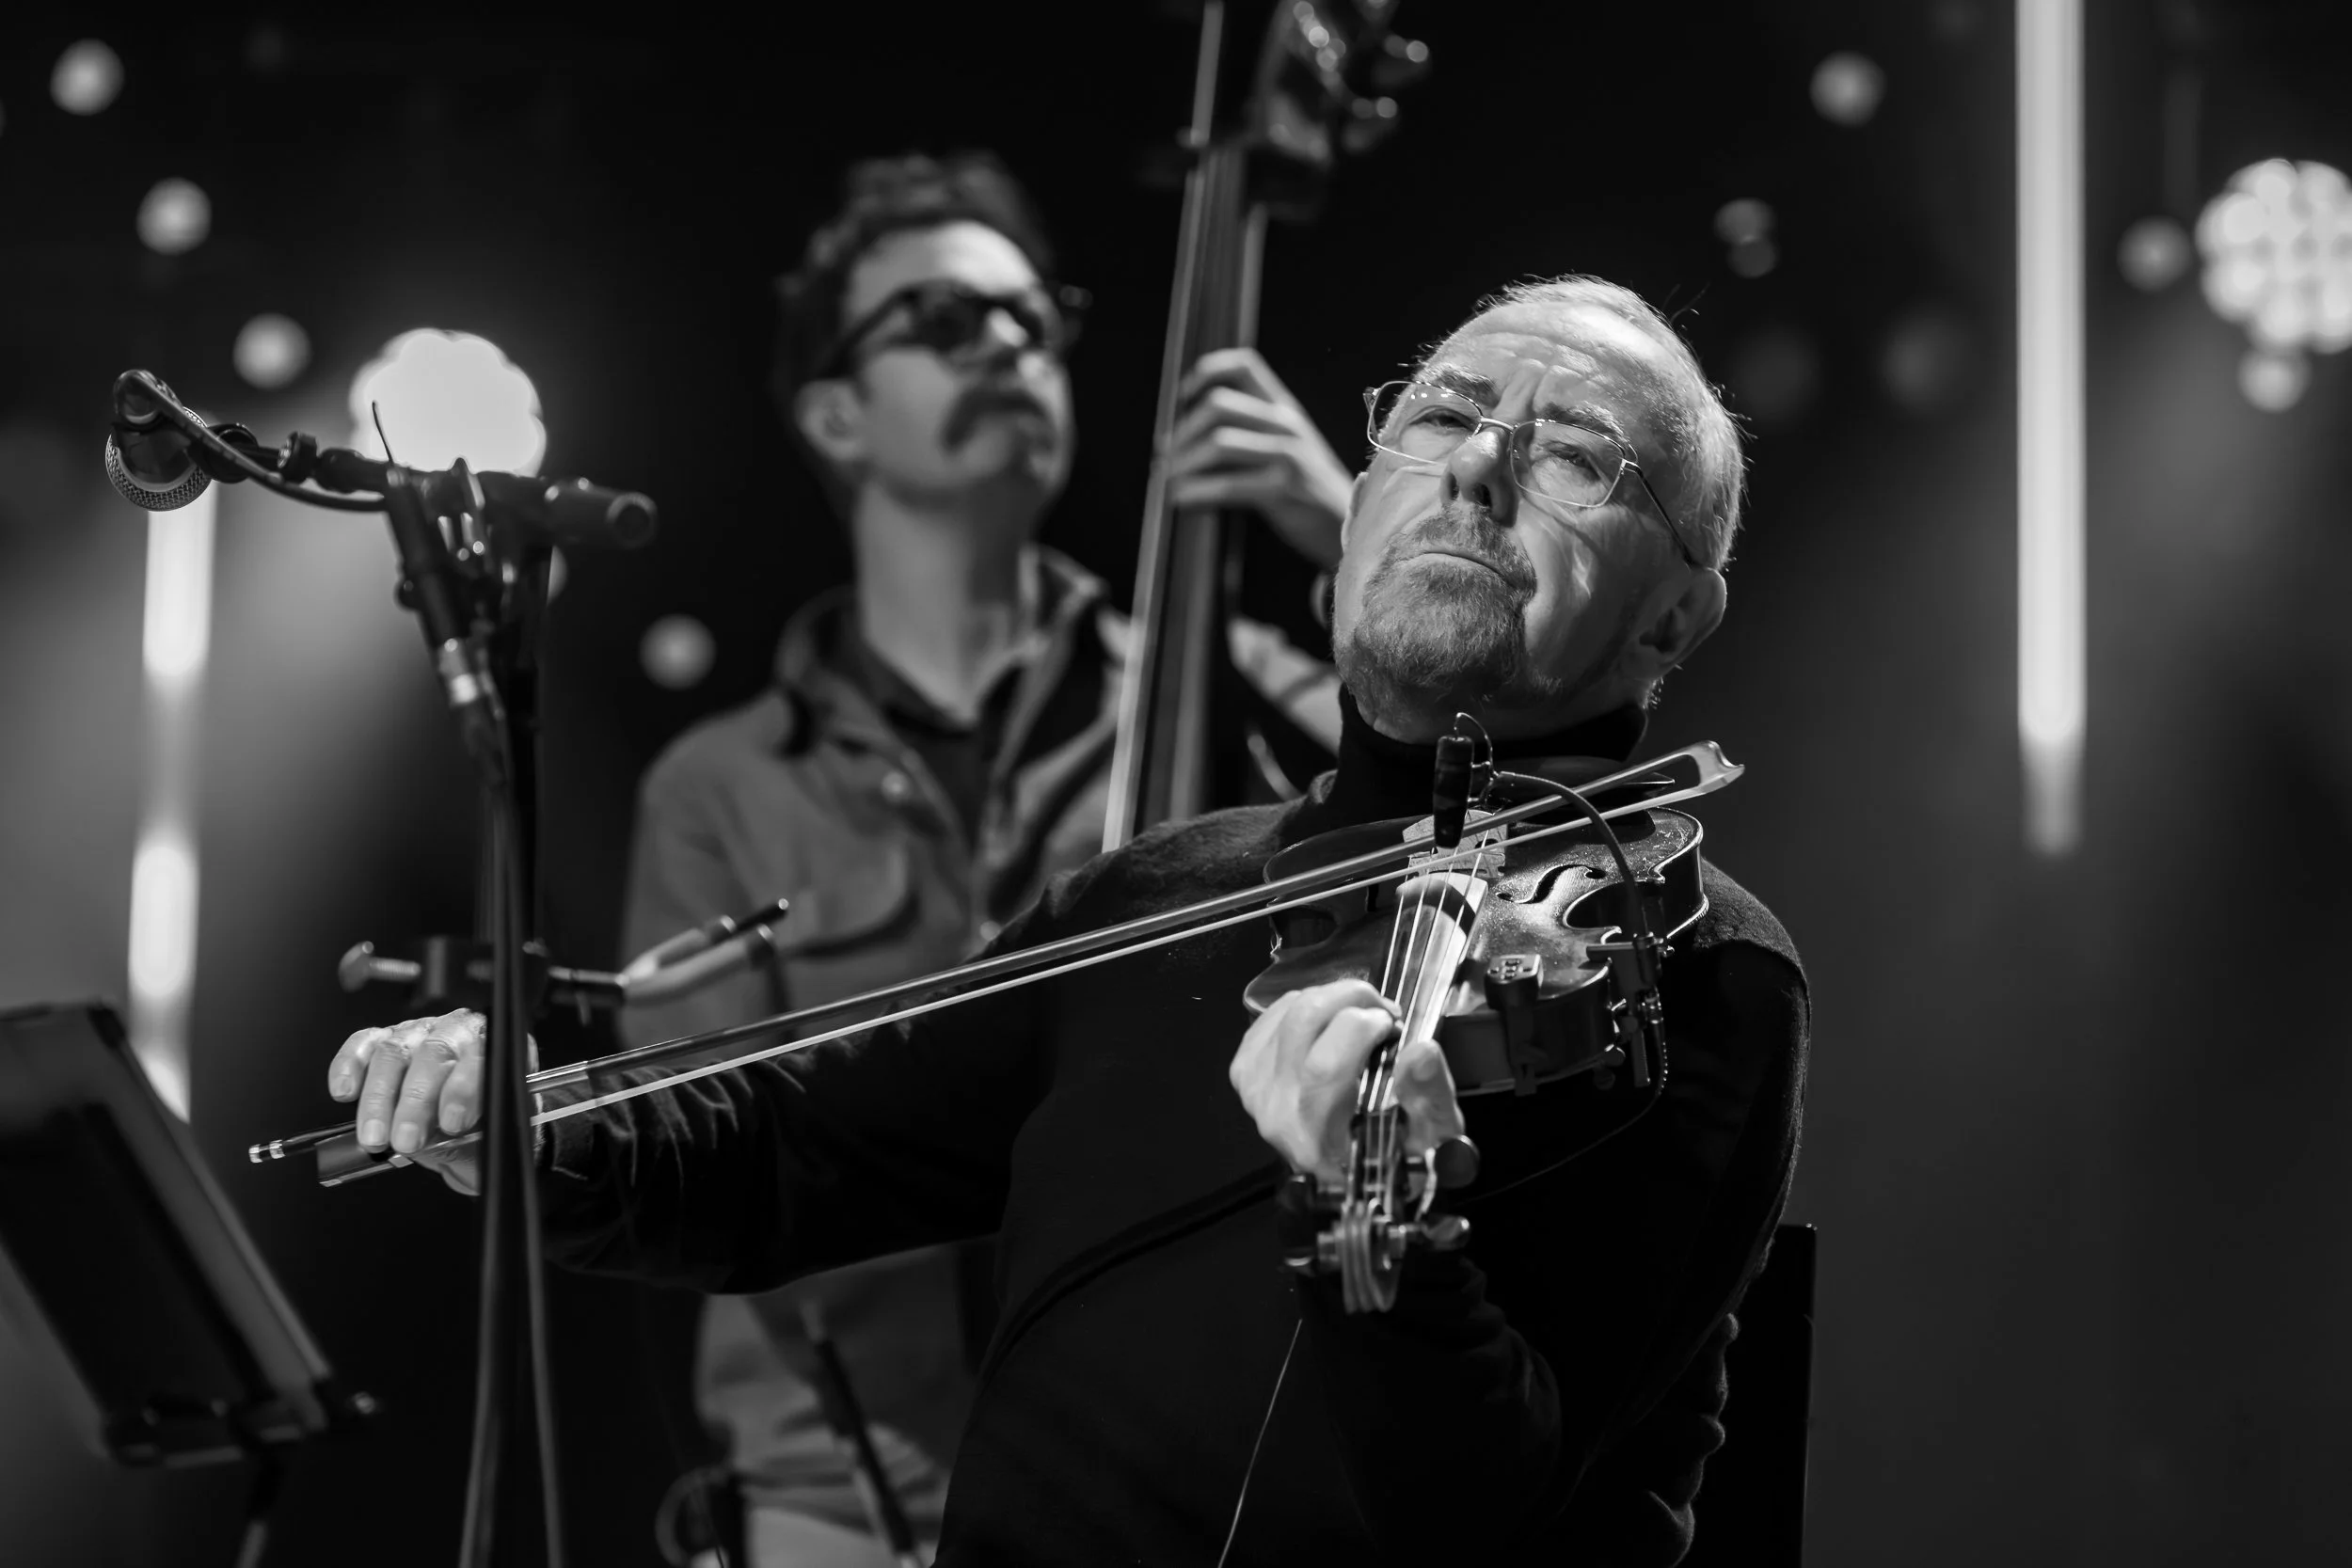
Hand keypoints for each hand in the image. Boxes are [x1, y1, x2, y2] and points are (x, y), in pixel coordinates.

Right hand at [327, 1009, 538, 1195]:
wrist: (462, 1132)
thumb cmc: (479, 1133)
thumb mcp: (486, 1141)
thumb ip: (471, 1138)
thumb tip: (444, 1139)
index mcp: (496, 1051)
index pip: (483, 1058)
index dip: (464, 1090)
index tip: (452, 1124)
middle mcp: (459, 1032)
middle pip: (435, 1052)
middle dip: (416, 1100)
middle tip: (405, 1139)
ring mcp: (420, 1032)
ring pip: (394, 1051)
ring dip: (379, 1098)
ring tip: (374, 1137)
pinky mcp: (384, 1039)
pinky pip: (364, 1044)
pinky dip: (350, 1066)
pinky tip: (346, 1092)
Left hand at [1169, 347, 1351, 568]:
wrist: (1346, 528)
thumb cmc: (1306, 492)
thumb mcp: (1288, 449)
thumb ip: (1250, 434)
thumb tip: (1185, 437)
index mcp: (1285, 409)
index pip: (1245, 364)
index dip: (1207, 371)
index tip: (1183, 396)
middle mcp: (1286, 424)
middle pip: (1218, 405)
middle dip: (1182, 432)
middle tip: (1166, 457)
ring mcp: (1288, 455)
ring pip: (1218, 444)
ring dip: (1184, 464)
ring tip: (1170, 481)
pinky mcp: (1283, 489)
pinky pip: (1227, 485)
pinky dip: (1196, 492)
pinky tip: (1182, 500)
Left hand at [1228, 979, 1465, 1185]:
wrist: (1348, 1176)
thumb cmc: (1394, 1156)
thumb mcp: (1430, 1138)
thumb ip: (1429, 1095)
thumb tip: (1420, 1049)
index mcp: (1316, 1139)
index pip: (1325, 1067)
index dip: (1363, 1028)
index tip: (1394, 1024)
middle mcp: (1275, 1113)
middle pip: (1303, 1023)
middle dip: (1351, 997)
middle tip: (1383, 1009)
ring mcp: (1253, 1089)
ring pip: (1290, 1010)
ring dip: (1333, 997)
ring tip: (1363, 1014)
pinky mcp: (1245, 1069)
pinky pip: (1274, 1013)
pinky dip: (1308, 1003)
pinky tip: (1331, 1021)